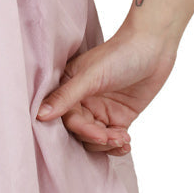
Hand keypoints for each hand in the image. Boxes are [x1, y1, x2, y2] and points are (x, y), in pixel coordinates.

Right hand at [35, 24, 177, 154]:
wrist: (153, 47)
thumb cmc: (120, 54)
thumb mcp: (91, 76)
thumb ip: (66, 97)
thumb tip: (39, 115)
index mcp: (68, 86)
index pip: (67, 117)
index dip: (81, 129)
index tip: (98, 135)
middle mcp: (81, 100)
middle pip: (80, 132)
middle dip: (96, 138)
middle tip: (112, 138)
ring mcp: (100, 110)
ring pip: (95, 139)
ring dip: (108, 144)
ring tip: (123, 139)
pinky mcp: (118, 117)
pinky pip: (112, 138)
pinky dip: (118, 145)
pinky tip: (126, 144)